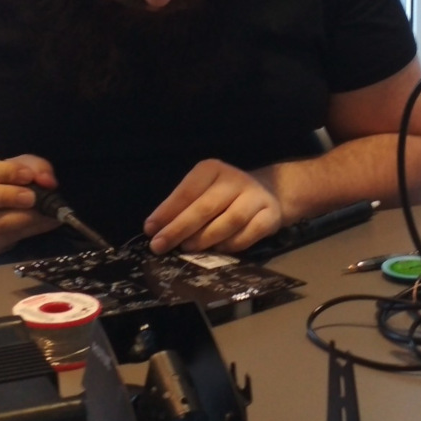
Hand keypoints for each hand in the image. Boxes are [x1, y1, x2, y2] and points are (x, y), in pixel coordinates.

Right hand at [0, 154, 59, 255]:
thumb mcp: (16, 165)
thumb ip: (34, 167)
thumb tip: (48, 182)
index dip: (4, 172)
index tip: (28, 176)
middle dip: (6, 196)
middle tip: (32, 197)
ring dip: (19, 218)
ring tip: (42, 212)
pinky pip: (1, 241)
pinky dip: (26, 232)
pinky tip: (40, 223)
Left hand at [145, 159, 284, 253]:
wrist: (268, 193)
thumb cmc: (224, 196)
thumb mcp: (201, 193)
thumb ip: (180, 209)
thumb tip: (155, 230)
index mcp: (212, 169)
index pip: (186, 191)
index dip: (167, 212)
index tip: (149, 230)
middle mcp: (235, 179)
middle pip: (206, 206)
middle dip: (180, 228)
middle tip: (160, 246)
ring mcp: (255, 196)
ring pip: (230, 220)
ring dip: (206, 238)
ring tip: (187, 249)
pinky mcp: (271, 214)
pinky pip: (250, 233)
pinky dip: (232, 244)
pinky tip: (218, 251)